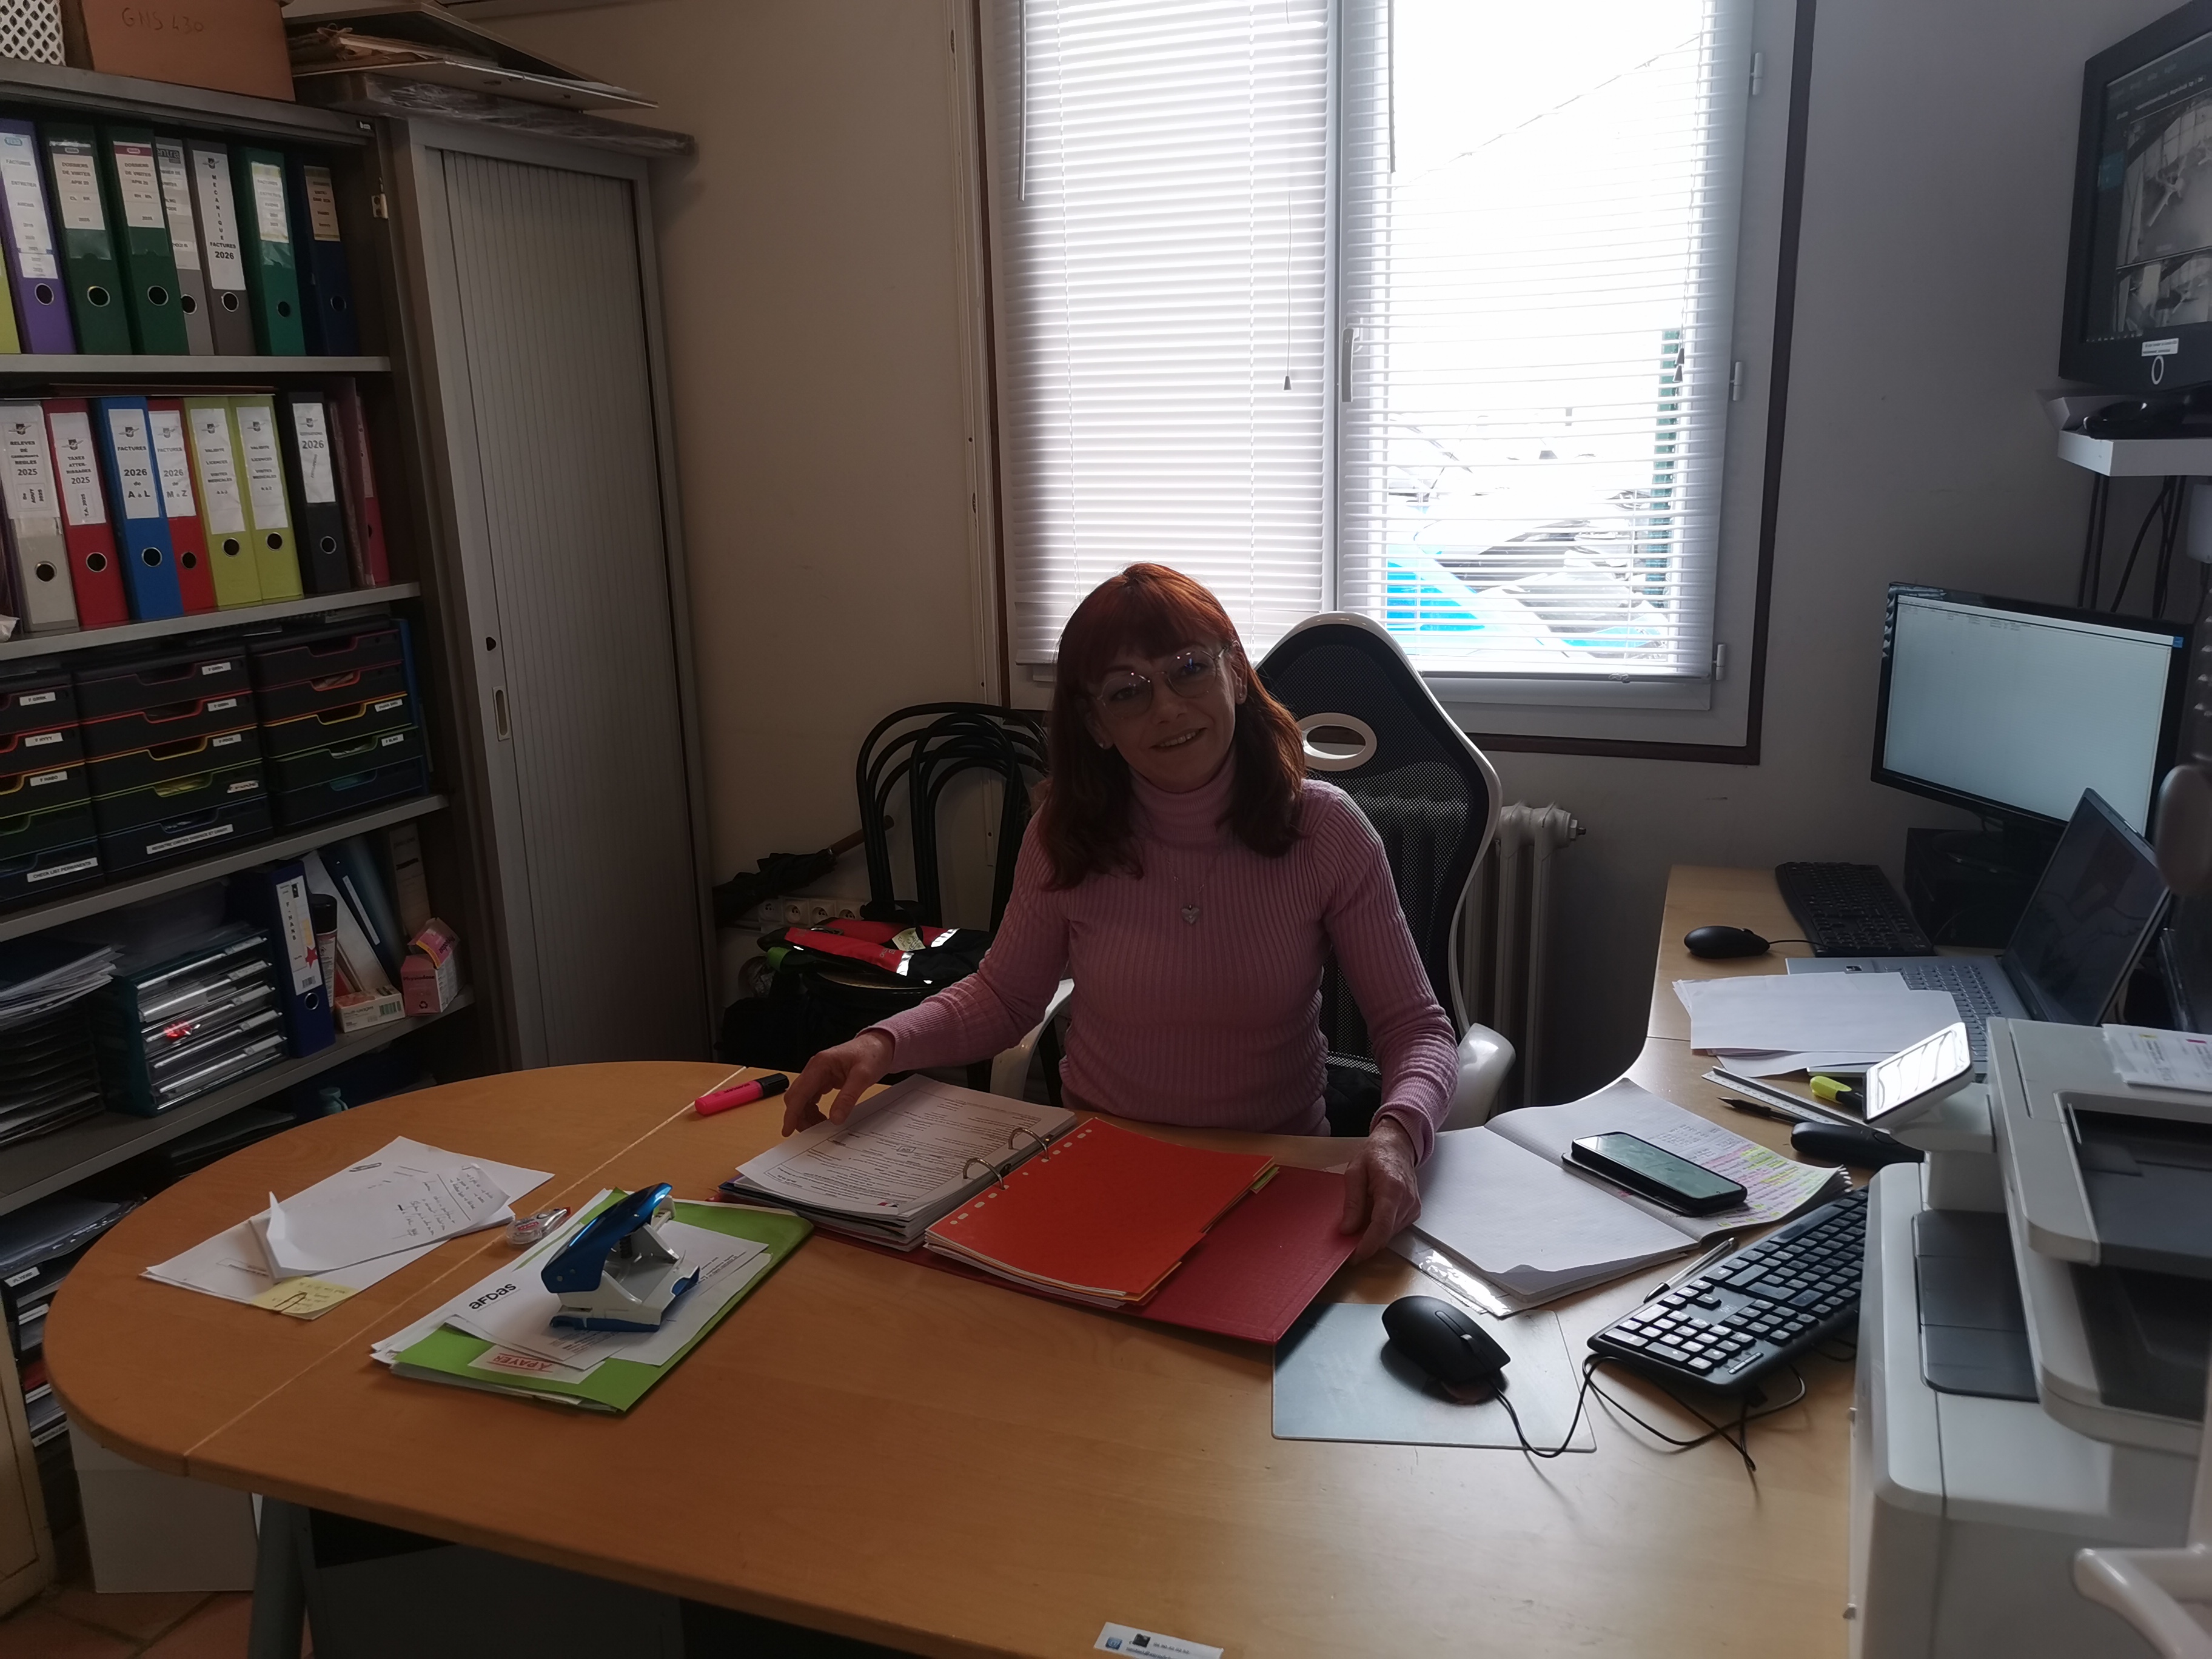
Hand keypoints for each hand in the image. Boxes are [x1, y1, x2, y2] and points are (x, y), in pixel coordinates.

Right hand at [782, 1031, 894, 1135]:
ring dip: (807, 1114)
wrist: (880, 1045)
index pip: (799, 1093)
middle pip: (796, 1096)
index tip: (787, 1130)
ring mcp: (818, 1074)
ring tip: (820, 1127)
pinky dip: (814, 1109)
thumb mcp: (863, 1076)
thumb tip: (835, 1118)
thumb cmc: (872, 1054)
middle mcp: (815, 1068)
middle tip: (809, 1134)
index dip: (792, 1113)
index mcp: (820, 1064)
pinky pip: (812, 1097)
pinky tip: (822, 1118)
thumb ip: (848, 1097)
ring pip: (803, 1098)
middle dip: (798, 1116)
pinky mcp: (824, 1079)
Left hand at [1340, 1116, 1421, 1262]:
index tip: (1354, 1256)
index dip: (1368, 1245)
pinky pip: (1395, 1229)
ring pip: (1390, 1234)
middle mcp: (1407, 1201)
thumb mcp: (1354, 1173)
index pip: (1381, 1226)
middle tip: (1347, 1239)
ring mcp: (1413, 1207)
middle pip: (1385, 1234)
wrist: (1397, 1146)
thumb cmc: (1375, 1155)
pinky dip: (1381, 1229)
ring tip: (1359, 1219)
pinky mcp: (1414, 1212)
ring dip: (1373, 1235)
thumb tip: (1347, 1229)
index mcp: (1391, 1189)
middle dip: (1366, 1242)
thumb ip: (1352, 1202)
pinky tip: (1373, 1215)